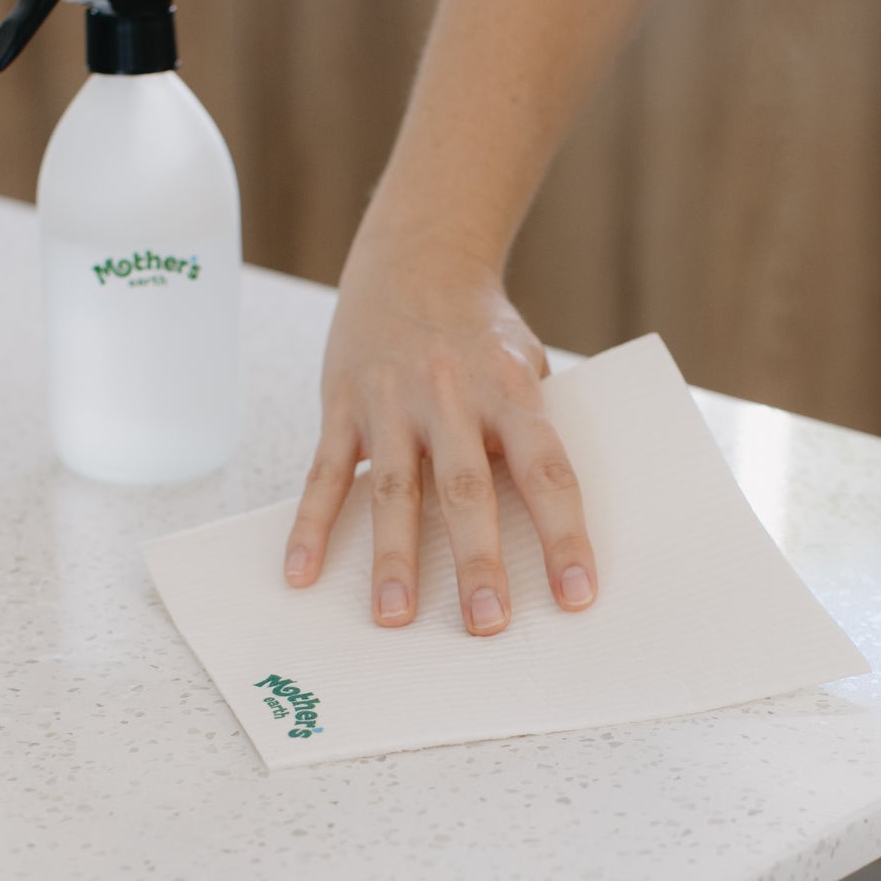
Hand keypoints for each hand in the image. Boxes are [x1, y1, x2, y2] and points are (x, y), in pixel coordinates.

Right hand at [283, 233, 596, 634]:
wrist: (417, 256)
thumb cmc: (482, 331)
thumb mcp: (526, 366)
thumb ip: (528, 434)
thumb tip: (544, 525)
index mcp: (511, 391)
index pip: (546, 471)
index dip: (564, 535)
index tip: (577, 594)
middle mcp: (453, 396)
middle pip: (466, 489)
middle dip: (476, 560)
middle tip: (485, 624)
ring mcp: (393, 401)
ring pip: (396, 489)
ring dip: (394, 557)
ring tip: (393, 616)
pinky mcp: (344, 404)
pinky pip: (325, 474)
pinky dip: (312, 526)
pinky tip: (303, 573)